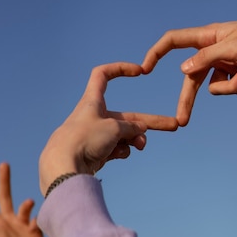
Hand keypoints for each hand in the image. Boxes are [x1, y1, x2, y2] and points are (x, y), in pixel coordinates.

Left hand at [0, 162, 46, 236]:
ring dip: (26, 204)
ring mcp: (22, 226)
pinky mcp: (35, 231)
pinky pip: (36, 219)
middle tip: (4, 165)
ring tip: (28, 204)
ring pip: (23, 206)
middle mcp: (8, 222)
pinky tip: (35, 226)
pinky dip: (36, 219)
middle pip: (5, 197)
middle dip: (4, 181)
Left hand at [39, 62, 177, 195]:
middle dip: (149, 123)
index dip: (120, 69)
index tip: (138, 71)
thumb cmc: (84, 140)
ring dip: (134, 140)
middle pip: (126, 117)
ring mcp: (94, 137)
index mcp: (92, 101)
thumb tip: (140, 131)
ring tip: (140, 147)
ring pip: (123, 136)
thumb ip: (130, 127)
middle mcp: (93, 117)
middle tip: (173, 126)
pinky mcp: (94, 154)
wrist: (63, 167)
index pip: (103, 76)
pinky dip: (121, 152)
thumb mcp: (113, 128)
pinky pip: (115, 150)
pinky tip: (120, 155)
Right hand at [142, 18, 236, 124]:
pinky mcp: (235, 73)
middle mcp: (212, 50)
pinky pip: (228, 88)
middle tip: (182, 121)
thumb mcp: (231, 48)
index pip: (174, 41)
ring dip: (229, 85)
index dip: (157, 52)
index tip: (144, 68)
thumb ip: (204, 59)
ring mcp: (224, 63)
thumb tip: (183, 70)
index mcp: (208, 36)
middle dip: (188, 99)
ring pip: (213, 86)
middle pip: (191, 78)